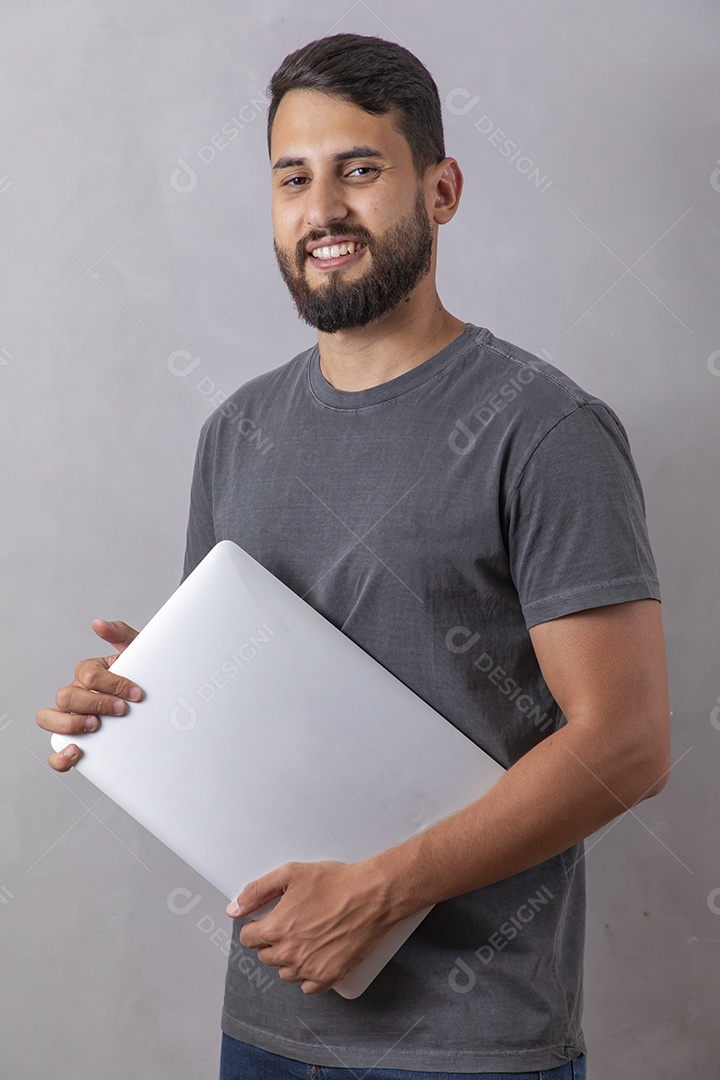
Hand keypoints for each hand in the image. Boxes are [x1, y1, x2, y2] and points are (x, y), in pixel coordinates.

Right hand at [36, 619, 140, 771]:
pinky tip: (77, 752)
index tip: (136, 695)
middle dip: (95, 703)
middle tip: (120, 710)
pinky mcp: (74, 741)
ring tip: (96, 726)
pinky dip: (60, 754)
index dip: (113, 684)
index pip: (89, 675)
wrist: (158, 707)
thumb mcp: (138, 656)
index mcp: (88, 673)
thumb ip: (121, 635)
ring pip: (49, 718)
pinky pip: (55, 750)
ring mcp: (71, 717)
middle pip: (66, 696)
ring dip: (71, 723)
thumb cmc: (143, 680)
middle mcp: (75, 694)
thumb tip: (98, 624)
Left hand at [227, 859, 393, 993]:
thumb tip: (234, 909)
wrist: (372, 896)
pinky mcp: (329, 977)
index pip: (248, 939)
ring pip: (286, 972)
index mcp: (277, 928)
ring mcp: (309, 968)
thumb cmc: (335, 882)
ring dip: (291, 958)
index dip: (257, 927)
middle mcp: (289, 953)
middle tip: (294, 923)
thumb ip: (257, 891)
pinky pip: (308, 986)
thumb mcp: (291, 874)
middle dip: (274, 940)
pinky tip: (318, 953)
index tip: (268, 920)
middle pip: (266, 956)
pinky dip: (309, 973)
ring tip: (308, 936)